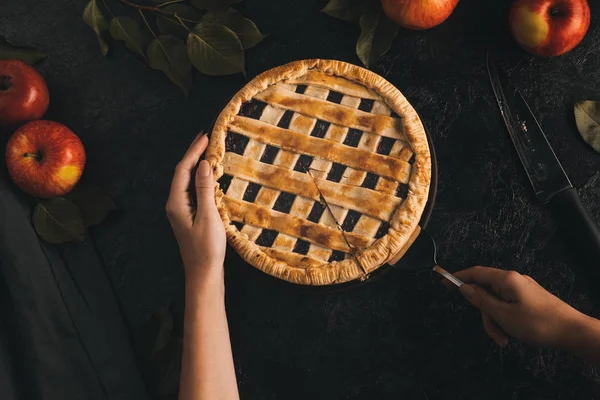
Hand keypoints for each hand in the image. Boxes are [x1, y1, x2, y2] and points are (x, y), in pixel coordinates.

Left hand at [166, 134, 225, 283]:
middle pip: (183, 173)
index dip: (193, 151)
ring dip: (197, 165)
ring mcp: (181, 210)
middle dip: (193, 154)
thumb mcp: (208, 216)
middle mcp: (175, 204)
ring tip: (208, 151)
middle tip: (206, 138)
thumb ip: (204, 189)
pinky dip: (201, 178)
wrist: (203, 273)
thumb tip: (203, 164)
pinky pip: (193, 190)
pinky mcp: (189, 216)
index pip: (183, 170)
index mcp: (176, 202)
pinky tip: (210, 175)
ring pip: (187, 181)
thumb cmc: (206, 248)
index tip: (205, 136)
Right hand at [450, 266, 587, 347]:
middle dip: (486, 314)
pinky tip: (513, 335)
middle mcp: (513, 280)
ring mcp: (522, 290)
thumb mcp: (504, 314)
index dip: (458, 276)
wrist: (572, 332)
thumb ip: (481, 300)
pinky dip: (506, 320)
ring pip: (497, 303)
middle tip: (494, 333)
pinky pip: (508, 306)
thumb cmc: (537, 323)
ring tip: (506, 339)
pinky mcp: (528, 299)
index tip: (442, 281)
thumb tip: (464, 287)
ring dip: (497, 322)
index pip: (476, 272)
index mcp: (507, 279)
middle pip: (486, 292)